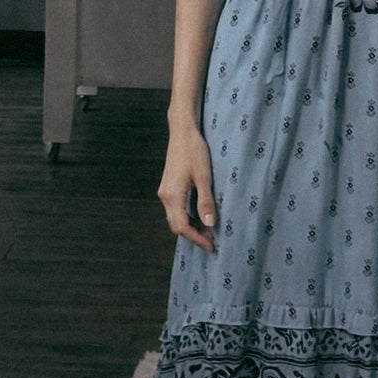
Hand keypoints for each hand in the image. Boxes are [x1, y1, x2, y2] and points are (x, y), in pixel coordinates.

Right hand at [158, 122, 217, 251]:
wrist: (182, 131)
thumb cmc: (194, 150)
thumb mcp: (204, 176)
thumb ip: (206, 201)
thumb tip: (209, 224)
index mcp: (172, 196)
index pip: (182, 227)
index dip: (197, 239)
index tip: (211, 245)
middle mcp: (165, 196)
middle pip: (176, 226)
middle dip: (194, 236)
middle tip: (212, 241)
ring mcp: (165, 192)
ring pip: (175, 218)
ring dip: (191, 227)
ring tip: (209, 231)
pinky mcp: (168, 187)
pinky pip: (175, 209)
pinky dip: (187, 217)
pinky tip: (200, 216)